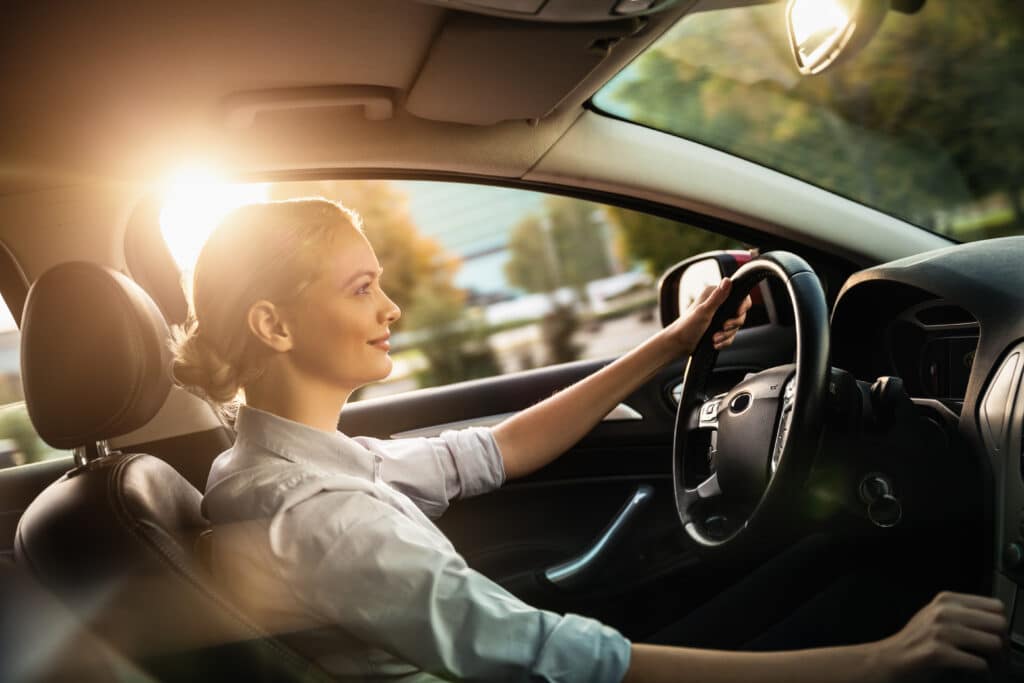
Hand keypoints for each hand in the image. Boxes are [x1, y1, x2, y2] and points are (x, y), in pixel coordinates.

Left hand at [662, 278, 751, 355]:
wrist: (679, 344)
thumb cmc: (687, 326)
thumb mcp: (704, 311)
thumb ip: (717, 297)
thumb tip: (728, 281)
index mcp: (714, 294)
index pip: (738, 295)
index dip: (742, 305)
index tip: (737, 313)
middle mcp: (718, 303)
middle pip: (740, 313)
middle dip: (733, 324)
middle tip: (723, 328)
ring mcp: (719, 317)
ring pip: (735, 326)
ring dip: (726, 335)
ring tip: (714, 338)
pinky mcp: (719, 329)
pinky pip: (730, 336)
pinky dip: (724, 341)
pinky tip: (715, 343)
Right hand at [876, 591, 1006, 681]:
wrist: (892, 657)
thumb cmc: (916, 639)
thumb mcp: (937, 615)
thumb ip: (962, 612)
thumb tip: (996, 622)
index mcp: (947, 599)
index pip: (996, 606)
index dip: (1000, 624)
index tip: (996, 637)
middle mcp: (944, 612)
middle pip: (999, 624)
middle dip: (1001, 642)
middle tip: (994, 654)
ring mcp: (941, 631)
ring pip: (994, 643)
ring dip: (994, 659)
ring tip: (985, 663)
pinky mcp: (939, 653)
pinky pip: (979, 664)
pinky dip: (981, 671)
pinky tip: (971, 670)